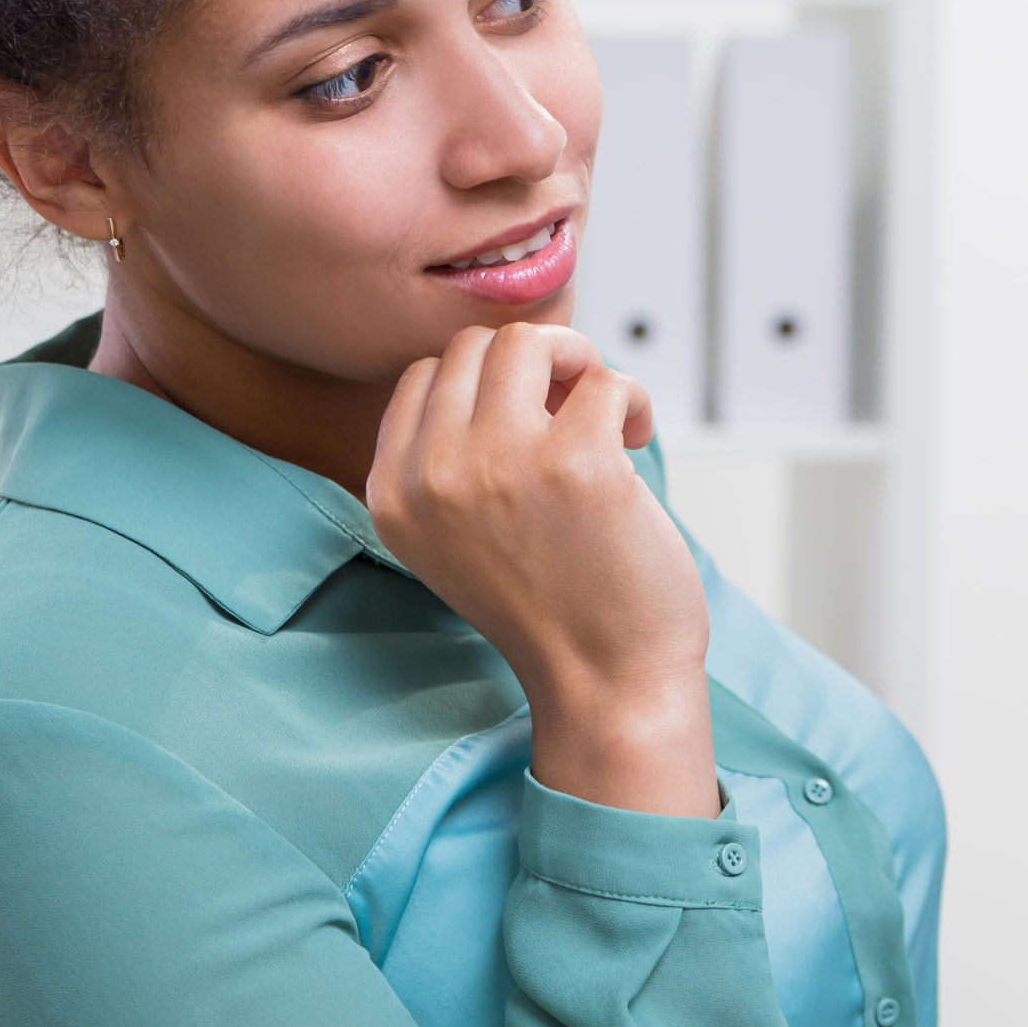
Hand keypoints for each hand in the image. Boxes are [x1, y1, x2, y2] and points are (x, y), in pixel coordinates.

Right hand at [368, 323, 715, 817]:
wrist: (605, 684)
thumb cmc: (551, 608)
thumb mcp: (454, 536)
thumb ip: (447, 460)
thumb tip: (501, 360)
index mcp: (393, 493)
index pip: (423, 376)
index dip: (488, 384)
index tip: (531, 424)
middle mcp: (433, 475)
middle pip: (474, 347)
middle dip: (535, 364)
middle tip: (574, 415)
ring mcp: (501, 464)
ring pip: (529, 342)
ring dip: (578, 362)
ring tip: (602, 416)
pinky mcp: (576, 462)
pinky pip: (605, 378)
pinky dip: (631, 399)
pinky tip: (634, 440)